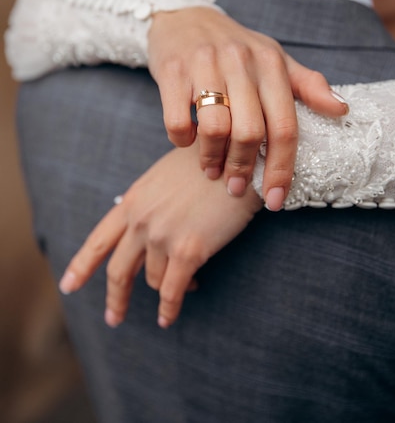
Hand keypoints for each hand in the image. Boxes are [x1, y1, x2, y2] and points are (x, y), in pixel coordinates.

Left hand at [59, 141, 261, 327]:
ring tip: (185, 285)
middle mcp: (142, 220)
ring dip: (165, 288)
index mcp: (134, 200)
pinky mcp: (188, 250)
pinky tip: (168, 318)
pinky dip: (170, 309)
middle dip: (116, 298)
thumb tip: (140, 231)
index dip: (82, 265)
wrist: (239, 161)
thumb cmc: (209, 165)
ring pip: (154, 280)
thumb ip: (148, 203)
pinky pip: (172, 291)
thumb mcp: (166, 177)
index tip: (69, 285)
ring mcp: (162, 236)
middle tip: (114, 317)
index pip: (100, 239)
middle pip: (119, 271)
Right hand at [148, 7, 347, 209]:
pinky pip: (178, 120)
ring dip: (212, 159)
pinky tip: (186, 141)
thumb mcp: (274, 58)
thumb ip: (308, 85)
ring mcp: (205, 64)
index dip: (283, 168)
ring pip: (216, 129)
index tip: (277, 199)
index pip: (285, 125)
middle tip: (236, 186)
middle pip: (250, 133)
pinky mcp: (173, 70)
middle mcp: (241, 61)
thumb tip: (342, 109)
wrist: (184, 17)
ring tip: (211, 169)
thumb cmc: (235, 46)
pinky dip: (182, 139)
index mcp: (271, 63)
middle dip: (244, 169)